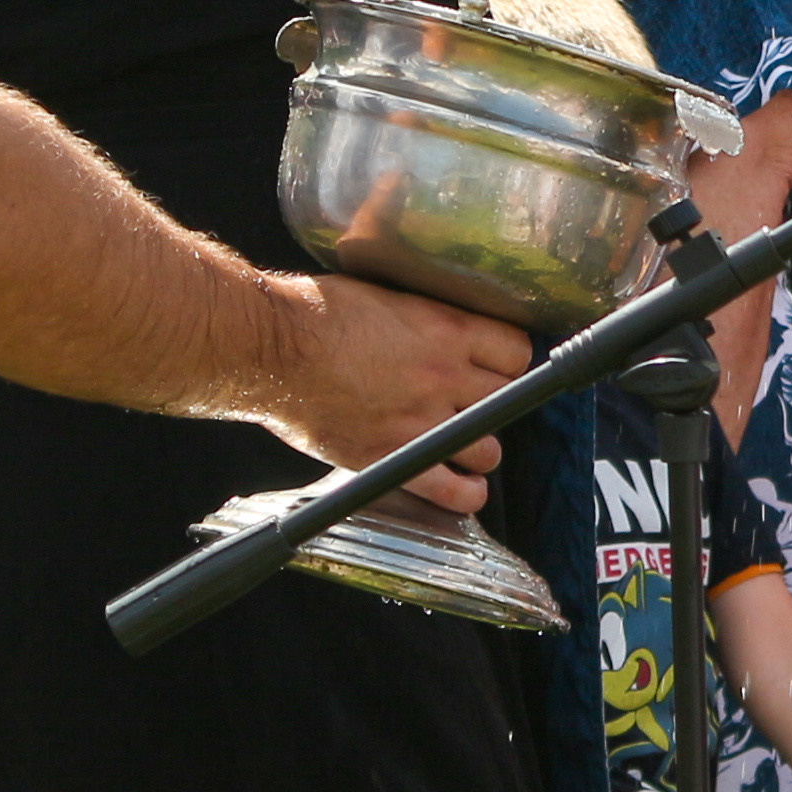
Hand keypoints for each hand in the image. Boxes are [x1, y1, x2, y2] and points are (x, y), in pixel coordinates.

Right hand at [260, 272, 532, 513]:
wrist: (275, 349)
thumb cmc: (318, 314)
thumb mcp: (387, 296)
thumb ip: (424, 318)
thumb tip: (440, 327)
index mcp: (446, 329)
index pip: (516, 351)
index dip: (509, 362)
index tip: (497, 368)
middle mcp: (444, 376)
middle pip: (508, 400)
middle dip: (493, 404)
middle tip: (472, 406)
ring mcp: (421, 421)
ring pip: (488, 449)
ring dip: (479, 450)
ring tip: (463, 447)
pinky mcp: (393, 458)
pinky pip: (451, 489)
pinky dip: (463, 495)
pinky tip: (463, 490)